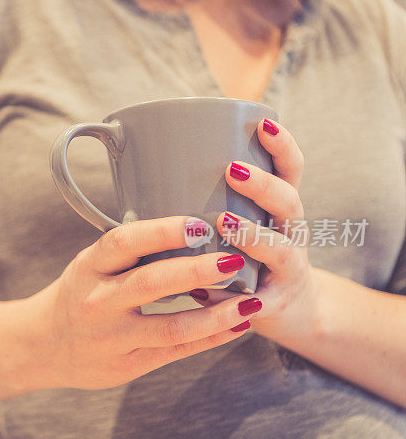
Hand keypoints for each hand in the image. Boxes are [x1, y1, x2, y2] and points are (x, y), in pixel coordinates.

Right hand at [26, 216, 266, 390]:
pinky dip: (210, 338)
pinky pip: (175, 352)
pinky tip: (237, 325)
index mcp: (89, 267)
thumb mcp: (90, 265)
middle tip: (233, 259)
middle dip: (197, 271)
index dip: (162, 231)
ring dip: (216, 314)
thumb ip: (128, 253)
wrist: (41, 346)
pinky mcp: (126, 365)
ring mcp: (112, 338)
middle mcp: (97, 302)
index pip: (123, 242)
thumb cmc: (77, 295)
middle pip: (152, 284)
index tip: (198, 224)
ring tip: (250, 301)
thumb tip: (193, 227)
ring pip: (170, 327)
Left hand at [188, 119, 322, 342]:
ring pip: (280, 250)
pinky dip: (231, 295)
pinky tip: (207, 291)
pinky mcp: (275, 304)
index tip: (261, 123)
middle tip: (232, 171)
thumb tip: (148, 169)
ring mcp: (289, 269)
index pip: (289, 170)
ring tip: (225, 223)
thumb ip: (210, 200)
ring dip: (252, 236)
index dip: (282, 146)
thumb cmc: (248, 257)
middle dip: (263, 185)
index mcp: (279, 208)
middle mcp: (291, 234)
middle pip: (289, 203)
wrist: (285, 314)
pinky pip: (257, 299)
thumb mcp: (239, 223)